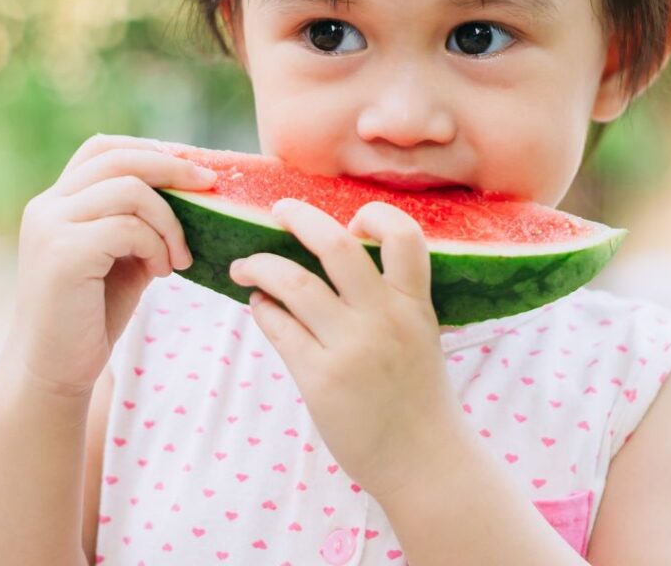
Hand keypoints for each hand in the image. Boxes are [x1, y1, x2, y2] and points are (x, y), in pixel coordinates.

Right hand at [4, 134, 217, 396]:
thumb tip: (198, 185)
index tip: (192, 169)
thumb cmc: (95, 312)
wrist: (55, 370)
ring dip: (169, 221)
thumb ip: (144, 219)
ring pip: (129, 190)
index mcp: (58, 200)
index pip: (103, 148)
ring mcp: (49, 228)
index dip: (151, 150)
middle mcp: (46, 206)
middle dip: (173, 167)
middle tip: (211, 186)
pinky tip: (161, 271)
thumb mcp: (126, 253)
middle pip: (118, 159)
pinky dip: (156, 244)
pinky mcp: (61, 255)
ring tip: (178, 255)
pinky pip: (127, 227)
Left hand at [230, 198, 471, 503]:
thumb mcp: (420, 331)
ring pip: (294, 283)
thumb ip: (390, 295)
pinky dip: (263, 308)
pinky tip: (259, 304)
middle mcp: (384, 318)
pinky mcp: (320, 379)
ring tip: (246, 266)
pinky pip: (279, 328)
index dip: (375, 216)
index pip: (403, 236)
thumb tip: (338, 253)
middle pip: (335, 245)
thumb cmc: (418, 392)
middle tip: (279, 211)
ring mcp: (350, 348)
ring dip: (261, 265)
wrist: (424, 460)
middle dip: (299, 218)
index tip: (351, 221)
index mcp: (414, 302)